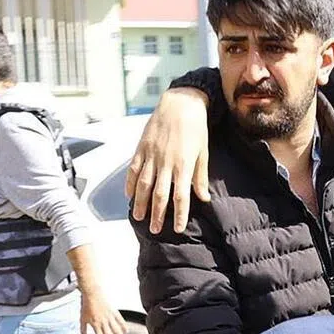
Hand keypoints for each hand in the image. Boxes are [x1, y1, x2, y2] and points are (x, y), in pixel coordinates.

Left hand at [80, 292, 126, 333]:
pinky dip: (123, 326)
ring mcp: (109, 317)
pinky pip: (120, 320)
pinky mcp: (114, 311)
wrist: (92, 293)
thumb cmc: (86, 306)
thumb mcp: (82, 319)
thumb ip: (83, 330)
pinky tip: (126, 331)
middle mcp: (103, 322)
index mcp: (95, 324)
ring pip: (116, 330)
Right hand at [127, 88, 211, 234]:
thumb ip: (200, 177)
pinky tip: (129, 195)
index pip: (181, 196)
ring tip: (139, 218)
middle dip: (157, 214)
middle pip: (160, 194)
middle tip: (155, 230)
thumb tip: (204, 198)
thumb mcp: (203, 153)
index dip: (180, 214)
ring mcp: (151, 155)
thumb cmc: (195, 129)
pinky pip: (133, 169)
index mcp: (184, 165)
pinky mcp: (141, 147)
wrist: (181, 103)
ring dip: (141, 203)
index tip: (179, 228)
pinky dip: (130, 183)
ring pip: (144, 184)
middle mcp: (166, 162)